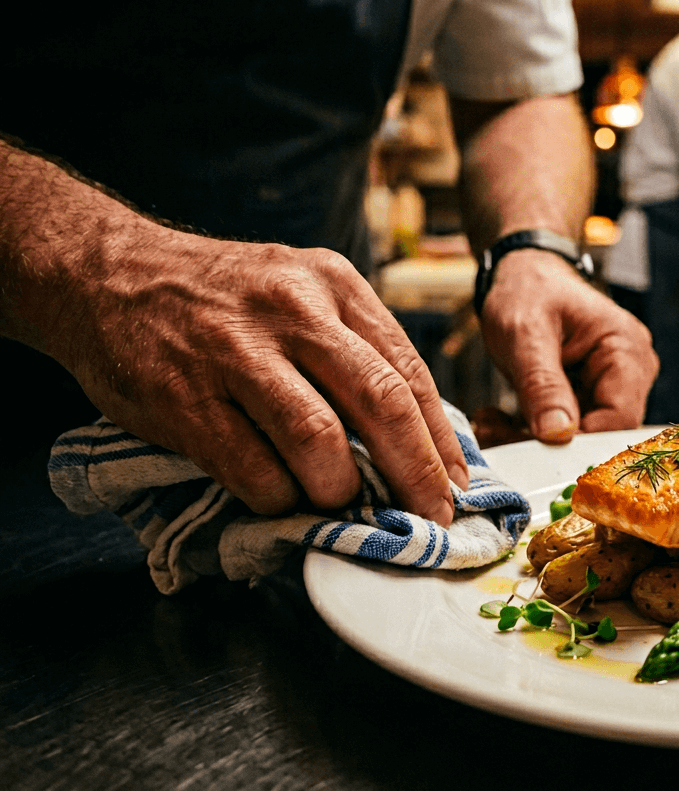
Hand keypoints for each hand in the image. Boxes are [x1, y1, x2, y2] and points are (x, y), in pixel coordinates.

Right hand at [53, 223, 467, 523]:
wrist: (108, 274)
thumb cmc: (222, 298)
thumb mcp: (300, 294)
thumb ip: (354, 350)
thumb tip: (418, 436)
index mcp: (334, 285)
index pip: (408, 370)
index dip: (440, 438)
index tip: (457, 484)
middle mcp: (293, 311)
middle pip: (381, 402)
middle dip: (415, 472)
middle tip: (430, 517)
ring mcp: (236, 352)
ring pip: (319, 440)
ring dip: (338, 488)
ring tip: (337, 500)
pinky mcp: (185, 397)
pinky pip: (252, 470)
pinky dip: (277, 497)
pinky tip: (279, 496)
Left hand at [477, 249, 657, 441]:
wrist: (519, 277)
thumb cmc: (527, 291)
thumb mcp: (526, 334)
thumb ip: (542, 384)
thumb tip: (559, 434)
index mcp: (627, 350)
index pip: (619, 419)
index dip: (580, 441)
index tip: (534, 448)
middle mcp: (630, 371)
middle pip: (601, 433)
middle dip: (549, 442)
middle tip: (498, 433)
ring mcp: (611, 385)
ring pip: (579, 437)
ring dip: (534, 438)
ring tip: (493, 423)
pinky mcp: (588, 395)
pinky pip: (566, 429)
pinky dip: (531, 430)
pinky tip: (501, 420)